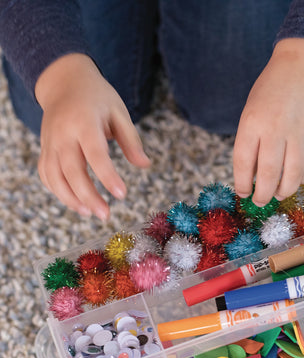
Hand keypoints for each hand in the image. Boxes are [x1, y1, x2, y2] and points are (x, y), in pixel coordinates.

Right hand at [35, 53, 149, 219]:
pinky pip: (46, 174)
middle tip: (106, 215)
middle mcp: (63, 133)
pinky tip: (76, 203)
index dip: (107, 176)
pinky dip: (58, 191)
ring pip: (54, 176)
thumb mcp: (119, 112)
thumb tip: (145, 165)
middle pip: (71, 170)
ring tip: (91, 214)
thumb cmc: (97, 98)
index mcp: (84, 122)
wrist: (64, 82)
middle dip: (88, 195)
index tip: (122, 194)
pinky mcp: (45, 149)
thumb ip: (131, 140)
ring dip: (70, 199)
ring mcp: (50, 142)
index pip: (95, 153)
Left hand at [233, 38, 303, 205]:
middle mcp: (276, 129)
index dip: (242, 184)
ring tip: (279, 194)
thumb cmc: (270, 92)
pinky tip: (298, 179)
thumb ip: (250, 143)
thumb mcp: (250, 113)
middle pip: (270, 175)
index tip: (244, 193)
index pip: (243, 163)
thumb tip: (251, 178)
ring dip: (285, 191)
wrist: (303, 65)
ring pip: (294, 175)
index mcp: (253, 122)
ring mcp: (301, 132)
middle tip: (261, 201)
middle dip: (263, 195)